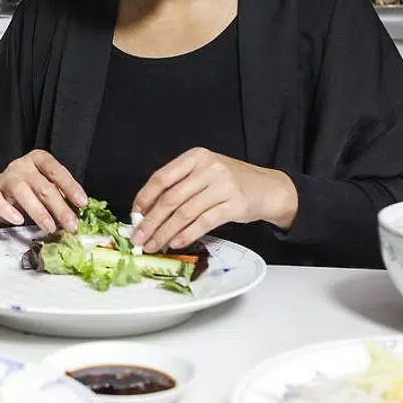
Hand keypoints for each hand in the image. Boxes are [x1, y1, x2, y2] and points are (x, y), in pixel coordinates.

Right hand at [0, 150, 88, 232]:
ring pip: (22, 192)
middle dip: (60, 208)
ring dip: (39, 212)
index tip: (83, 204)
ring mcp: (5, 179)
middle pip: (43, 186)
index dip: (70, 187)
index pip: (56, 170)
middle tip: (72, 226)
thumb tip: (79, 213)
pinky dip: (9, 211)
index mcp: (39, 160)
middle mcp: (22, 166)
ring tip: (51, 228)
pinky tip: (19, 221)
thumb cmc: (28, 189)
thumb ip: (60, 195)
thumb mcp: (45, 187)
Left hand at [131, 148, 297, 252]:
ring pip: (184, 213)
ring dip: (165, 233)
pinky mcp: (234, 204)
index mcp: (196, 157)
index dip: (145, 198)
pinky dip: (186, 235)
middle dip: (151, 222)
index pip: (162, 177)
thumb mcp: (205, 173)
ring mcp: (223, 185)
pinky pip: (204, 222)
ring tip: (154, 245)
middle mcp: (208, 168)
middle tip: (139, 238)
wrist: (267, 188)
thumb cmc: (231, 182)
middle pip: (170, 198)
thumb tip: (148, 212)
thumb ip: (180, 186)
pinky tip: (175, 243)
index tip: (135, 215)